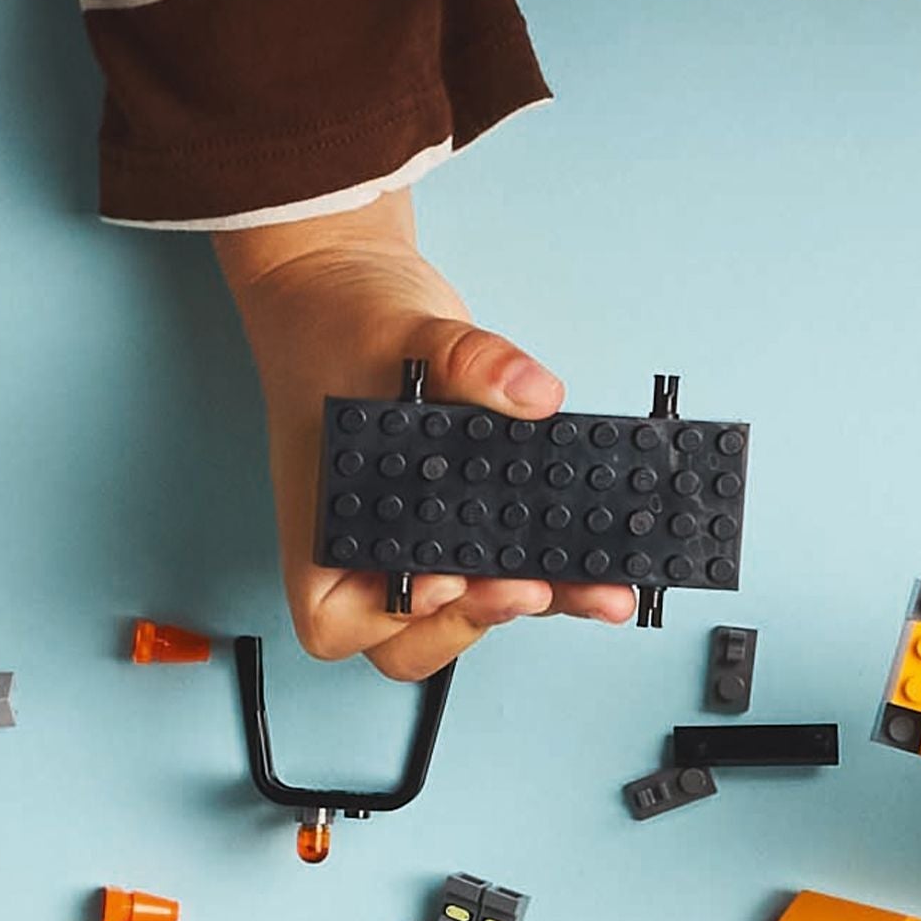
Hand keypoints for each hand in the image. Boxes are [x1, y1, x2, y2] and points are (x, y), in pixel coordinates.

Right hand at [216, 196, 636, 680]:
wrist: (345, 285)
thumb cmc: (335, 321)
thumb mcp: (399, 333)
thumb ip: (469, 362)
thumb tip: (533, 393)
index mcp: (321, 522)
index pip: (337, 619)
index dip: (395, 617)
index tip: (446, 580)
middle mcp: (363, 543)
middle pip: (410, 635)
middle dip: (476, 621)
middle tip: (531, 589)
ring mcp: (412, 534)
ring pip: (467, 606)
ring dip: (532, 603)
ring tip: (598, 592)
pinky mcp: (458, 513)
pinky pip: (500, 559)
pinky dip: (552, 566)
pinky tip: (600, 556)